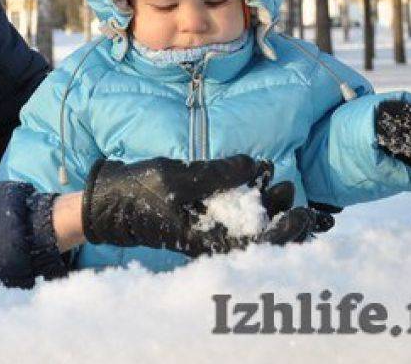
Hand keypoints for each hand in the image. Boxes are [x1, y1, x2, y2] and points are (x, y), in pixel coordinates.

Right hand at [81, 155, 313, 256]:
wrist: (110, 202)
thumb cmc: (139, 192)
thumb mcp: (177, 176)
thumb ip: (217, 172)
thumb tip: (254, 165)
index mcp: (208, 241)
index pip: (260, 246)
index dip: (288, 232)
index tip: (300, 211)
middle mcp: (212, 242)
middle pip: (262, 239)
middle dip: (282, 215)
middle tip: (287, 186)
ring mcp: (208, 233)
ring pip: (252, 227)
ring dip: (268, 207)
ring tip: (275, 181)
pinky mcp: (203, 222)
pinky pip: (237, 218)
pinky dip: (252, 204)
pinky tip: (257, 183)